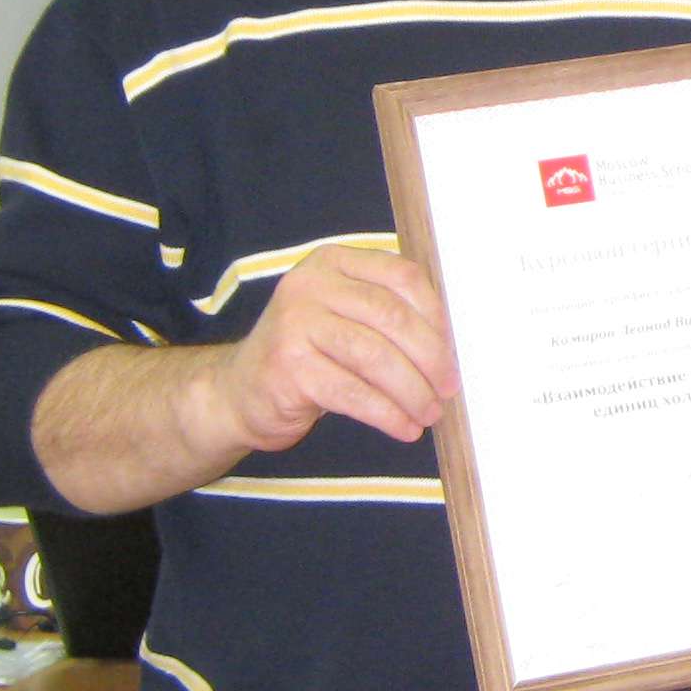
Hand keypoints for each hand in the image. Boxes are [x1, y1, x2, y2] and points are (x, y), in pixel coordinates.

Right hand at [193, 246, 456, 453]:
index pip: (402, 276)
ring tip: (430, 413)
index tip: (453, 351)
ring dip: (412, 391)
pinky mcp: (289, 367)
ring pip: (375, 357)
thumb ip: (387, 315)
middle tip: (448, 389)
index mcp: (333, 262)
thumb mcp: (345, 319)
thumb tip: (452, 346)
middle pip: (392, 316)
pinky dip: (387, 414)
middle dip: (430, 358)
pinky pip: (353, 393)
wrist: (237, 393)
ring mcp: (295, 324)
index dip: (436, 315)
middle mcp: (311, 285)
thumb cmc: (308, 355)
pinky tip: (405, 428)